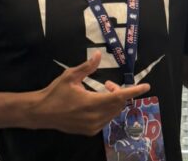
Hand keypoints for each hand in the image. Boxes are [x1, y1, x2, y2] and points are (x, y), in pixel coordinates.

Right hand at [28, 52, 149, 135]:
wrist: (41, 113)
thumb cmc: (55, 93)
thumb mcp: (70, 76)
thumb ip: (86, 67)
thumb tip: (98, 56)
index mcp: (92, 103)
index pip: (119, 97)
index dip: (134, 91)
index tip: (146, 87)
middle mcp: (95, 117)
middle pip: (118, 104)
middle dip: (119, 92)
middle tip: (108, 83)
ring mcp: (93, 126)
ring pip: (113, 113)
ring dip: (113, 101)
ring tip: (101, 91)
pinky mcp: (89, 131)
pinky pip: (106, 119)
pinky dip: (107, 110)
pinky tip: (97, 102)